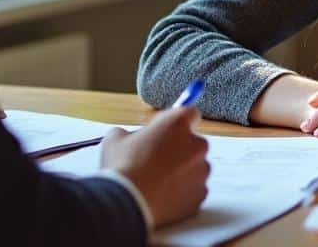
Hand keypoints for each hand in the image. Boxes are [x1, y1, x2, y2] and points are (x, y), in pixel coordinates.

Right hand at [99, 107, 209, 227]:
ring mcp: (201, 171)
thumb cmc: (122, 168)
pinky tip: (162, 195)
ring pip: (195, 167)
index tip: (166, 129)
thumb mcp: (116, 139)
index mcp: (178, 124)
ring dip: (181, 171)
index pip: (190, 112)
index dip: (176, 121)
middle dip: (178, 149)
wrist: (127, 204)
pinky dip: (183, 191)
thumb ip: (131, 133)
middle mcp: (196, 144)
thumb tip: (131, 138)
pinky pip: (194, 188)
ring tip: (157, 181)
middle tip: (156, 159)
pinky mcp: (201, 194)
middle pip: (193, 142)